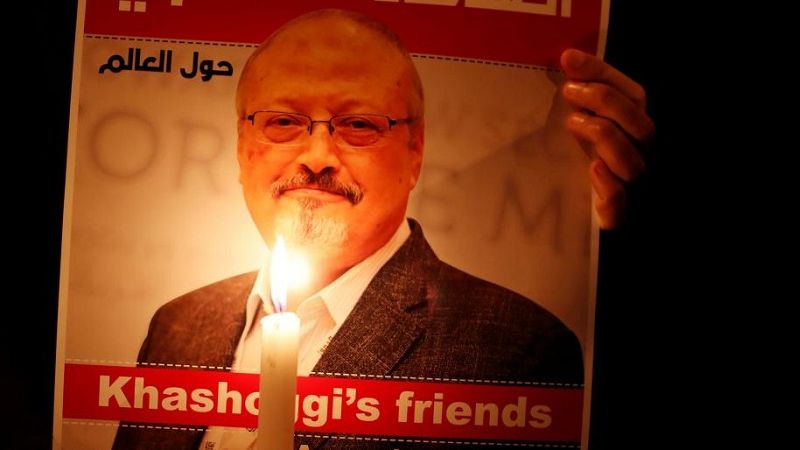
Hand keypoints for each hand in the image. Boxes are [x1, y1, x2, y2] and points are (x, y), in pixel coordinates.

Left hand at [560, 49, 654, 229]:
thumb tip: (568, 57)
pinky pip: (619, 204)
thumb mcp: (573, 120)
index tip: (569, 61)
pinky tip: (592, 168)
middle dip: (606, 102)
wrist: (556, 211)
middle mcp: (634, 154)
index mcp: (629, 130)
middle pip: (642, 126)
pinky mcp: (611, 215)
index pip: (634, 95)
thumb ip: (577, 88)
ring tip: (572, 123)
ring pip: (633, 163)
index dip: (604, 75)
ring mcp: (626, 185)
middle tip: (568, 92)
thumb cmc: (567, 157)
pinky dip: (609, 186)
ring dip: (605, 136)